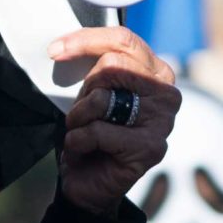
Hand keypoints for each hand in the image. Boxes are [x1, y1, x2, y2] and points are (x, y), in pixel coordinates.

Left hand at [50, 27, 178, 214]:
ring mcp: (163, 123)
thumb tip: (66, 44)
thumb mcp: (93, 90)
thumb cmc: (91, 131)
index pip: (124, 41)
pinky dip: (78, 141)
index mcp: (157, 73)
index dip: (86, 40)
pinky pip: (97, 131)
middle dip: (84, 90)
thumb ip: (96, 65)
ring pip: (102, 98)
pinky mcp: (150, 149)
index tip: (55, 49)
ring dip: (78, 117)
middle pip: (112, 66)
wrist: (88, 182)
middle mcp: (167, 95)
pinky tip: (84, 150)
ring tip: (83, 132)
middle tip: (81, 113)